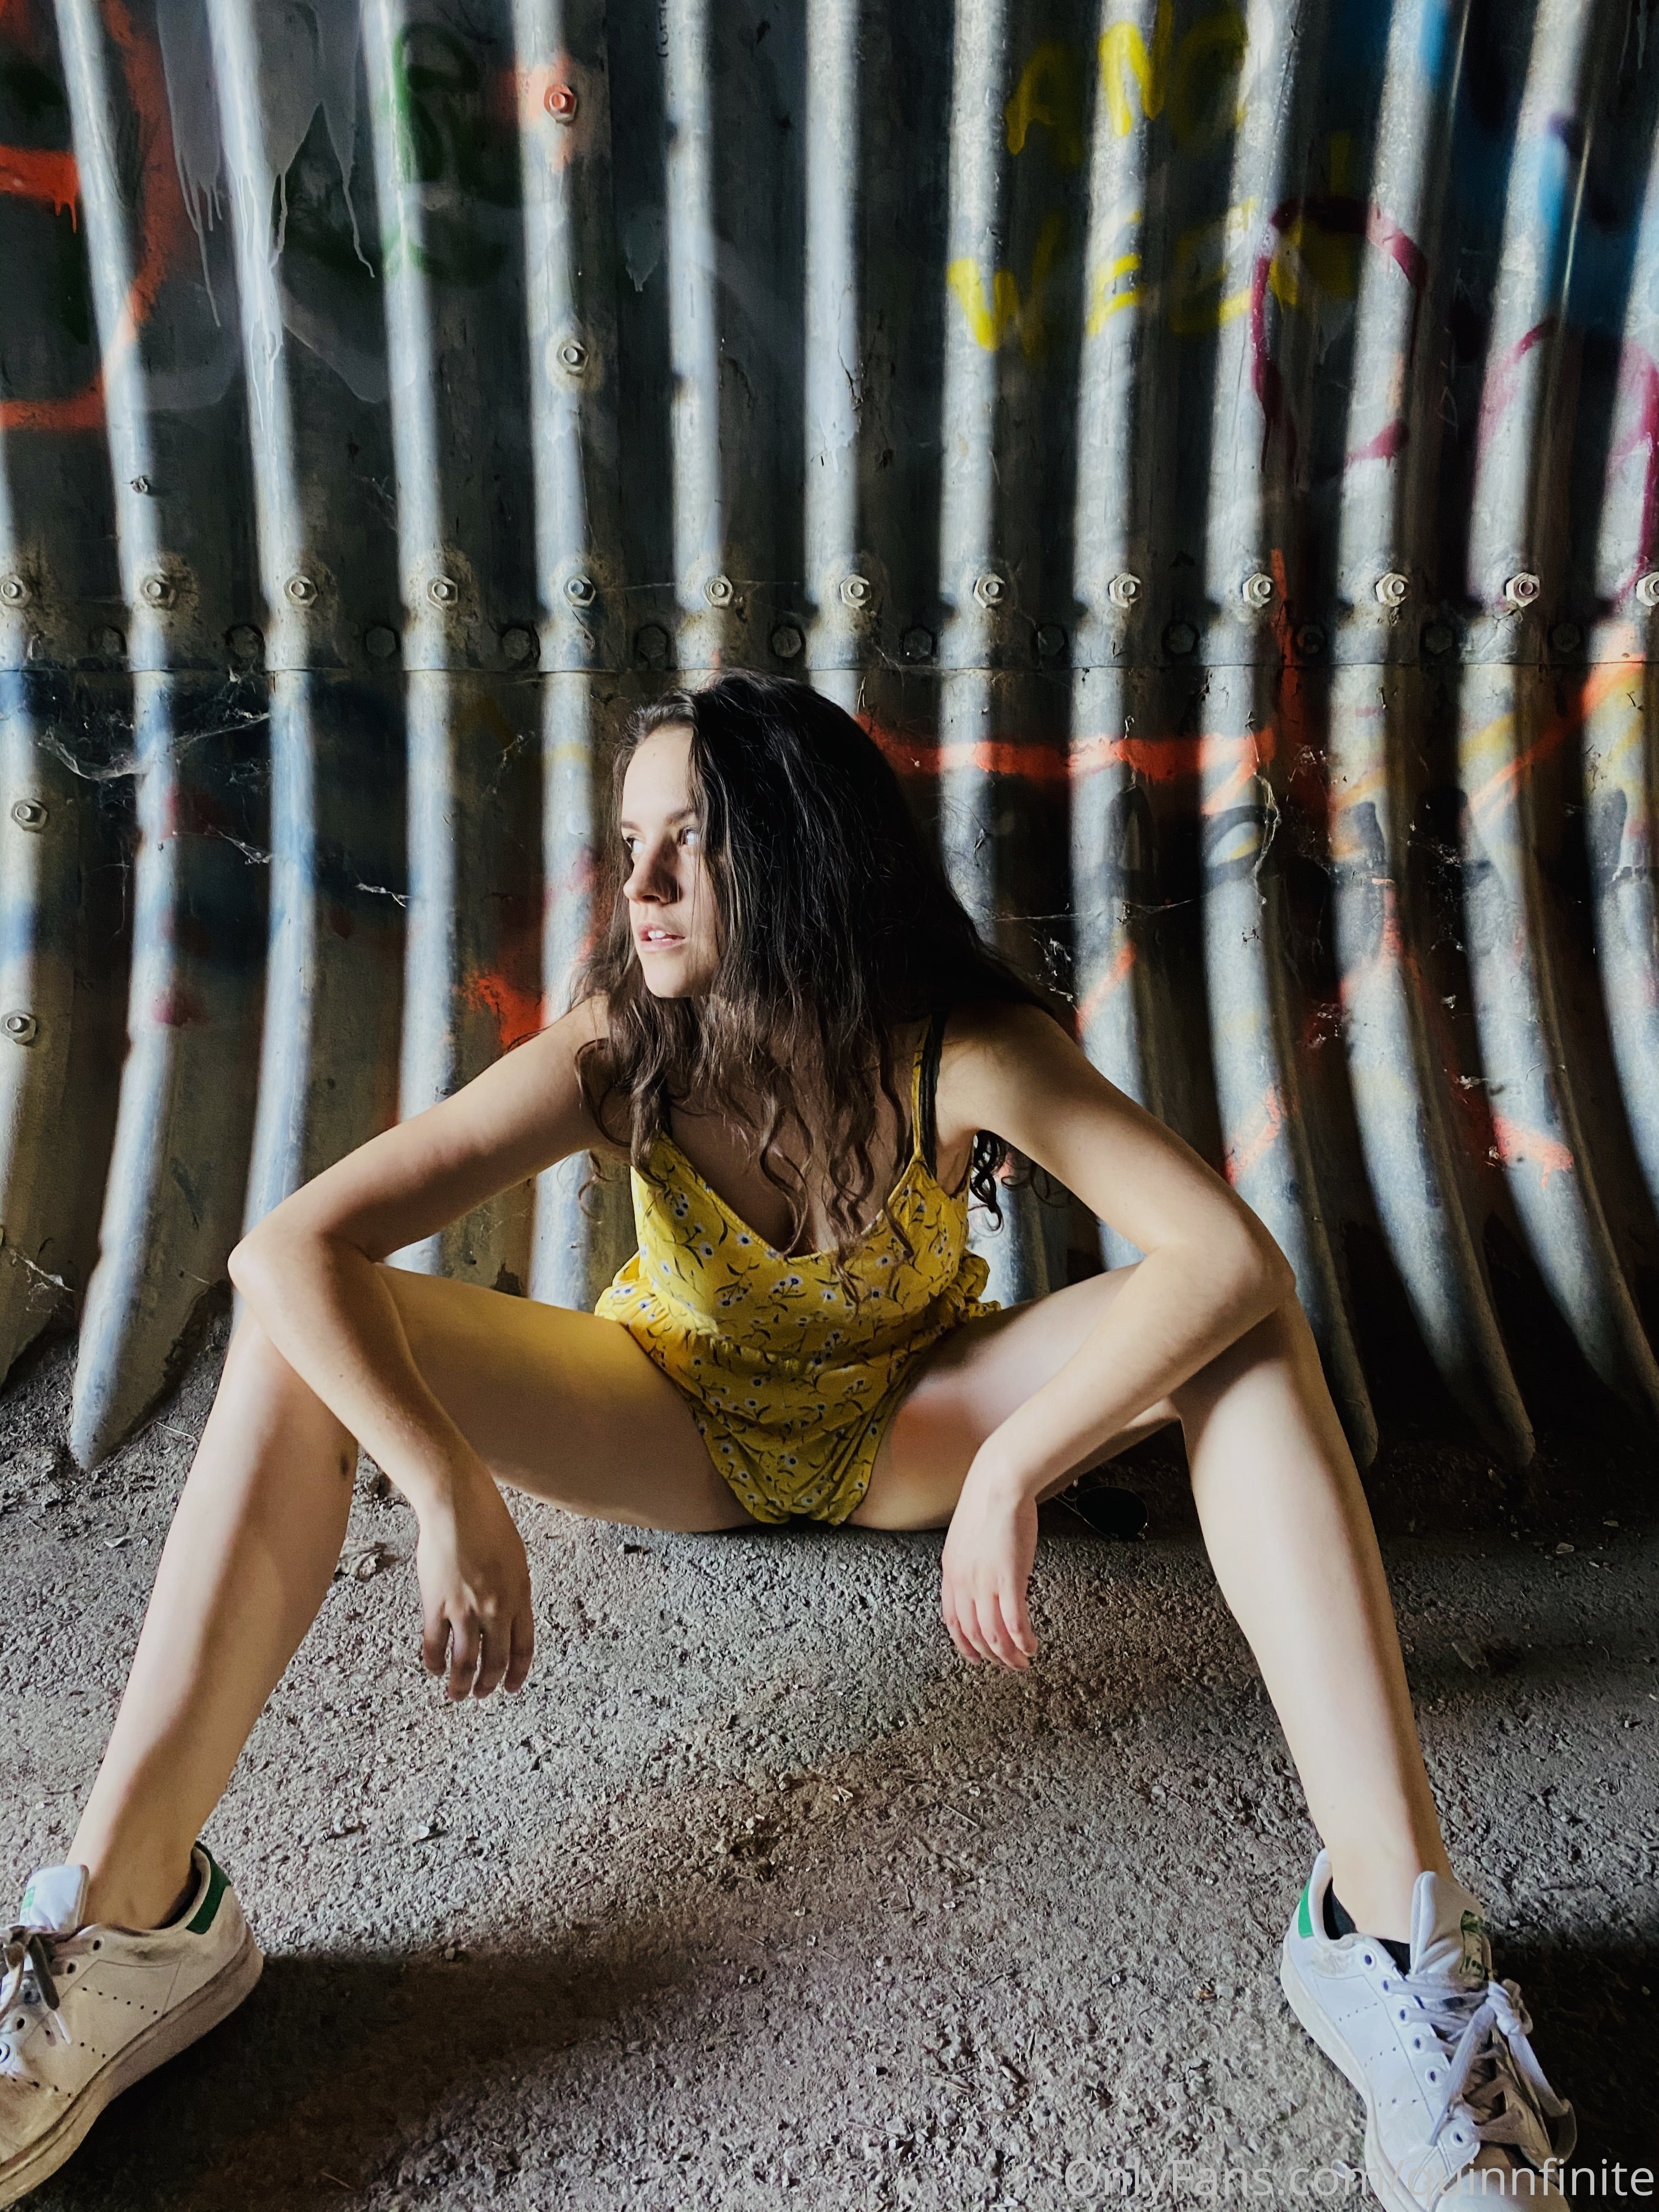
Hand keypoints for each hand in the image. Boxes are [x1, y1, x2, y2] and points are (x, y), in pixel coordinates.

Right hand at [413, 1460, 534, 1698]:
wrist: (458, 1506)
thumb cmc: (489, 1524)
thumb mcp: (515, 1560)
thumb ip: (513, 1591)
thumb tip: (507, 1616)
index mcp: (520, 1596)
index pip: (523, 1647)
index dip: (517, 1672)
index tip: (511, 1687)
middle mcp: (496, 1608)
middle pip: (496, 1660)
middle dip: (489, 1683)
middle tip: (482, 1694)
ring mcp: (466, 1609)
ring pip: (465, 1660)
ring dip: (462, 1684)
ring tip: (458, 1695)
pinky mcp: (437, 1604)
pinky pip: (435, 1643)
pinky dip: (434, 1661)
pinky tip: (434, 1668)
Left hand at [940, 1460, 1038, 1668]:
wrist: (999, 1482)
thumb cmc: (988, 1500)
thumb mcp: (968, 1536)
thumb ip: (971, 1561)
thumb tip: (984, 1576)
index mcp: (951, 1571)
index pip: (952, 1620)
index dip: (964, 1643)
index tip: (976, 1656)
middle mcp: (964, 1582)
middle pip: (974, 1633)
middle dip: (991, 1655)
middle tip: (1007, 1665)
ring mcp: (985, 1582)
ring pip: (994, 1635)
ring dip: (1009, 1655)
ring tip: (1022, 1663)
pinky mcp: (1009, 1580)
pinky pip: (1014, 1623)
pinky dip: (1023, 1641)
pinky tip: (1032, 1646)